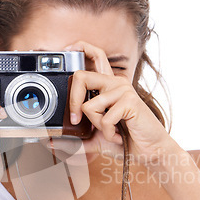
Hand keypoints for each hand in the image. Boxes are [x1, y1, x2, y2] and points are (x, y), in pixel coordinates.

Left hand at [41, 41, 171, 165]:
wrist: (148, 151)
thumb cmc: (125, 141)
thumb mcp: (95, 139)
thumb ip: (74, 139)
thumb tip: (50, 142)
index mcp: (107, 86)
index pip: (96, 55)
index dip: (81, 48)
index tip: (67, 49)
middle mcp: (115, 83)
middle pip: (81, 76)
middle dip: (73, 101)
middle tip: (76, 120)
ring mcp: (123, 90)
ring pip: (89, 106)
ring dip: (98, 126)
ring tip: (112, 132)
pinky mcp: (130, 101)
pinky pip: (104, 118)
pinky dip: (108, 133)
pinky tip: (119, 135)